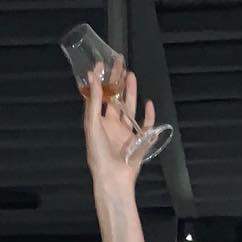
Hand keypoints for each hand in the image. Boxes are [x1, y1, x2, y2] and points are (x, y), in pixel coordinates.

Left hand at [81, 62, 154, 192]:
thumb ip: (93, 102)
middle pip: (115, 98)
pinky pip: (145, 126)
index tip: (102, 63)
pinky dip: (148, 116)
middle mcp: (111, 125)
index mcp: (98, 122)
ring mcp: (126, 133)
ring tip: (131, 75)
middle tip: (120, 63)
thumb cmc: (99, 155)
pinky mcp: (138, 141)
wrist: (113, 179)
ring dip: (131, 92)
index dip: (100, 80)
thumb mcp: (93, 125)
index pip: (98, 96)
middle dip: (118, 81)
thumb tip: (92, 77)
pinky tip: (148, 104)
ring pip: (130, 108)